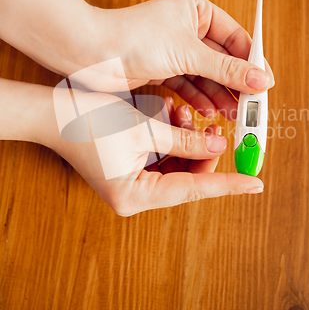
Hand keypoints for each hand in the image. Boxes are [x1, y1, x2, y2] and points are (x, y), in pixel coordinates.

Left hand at [0, 0, 273, 119]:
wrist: (91, 53)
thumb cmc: (133, 39)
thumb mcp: (188, 54)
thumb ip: (225, 69)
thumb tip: (260, 79)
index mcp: (196, 10)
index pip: (235, 36)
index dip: (251, 61)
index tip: (265, 82)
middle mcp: (186, 28)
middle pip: (221, 59)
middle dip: (235, 84)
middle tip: (250, 106)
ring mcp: (174, 49)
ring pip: (205, 75)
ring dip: (218, 95)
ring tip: (232, 115)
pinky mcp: (162, 68)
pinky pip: (188, 84)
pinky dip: (198, 99)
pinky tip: (208, 112)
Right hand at [48, 88, 263, 215]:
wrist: (53, 113)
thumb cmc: (89, 121)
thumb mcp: (144, 129)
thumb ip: (186, 141)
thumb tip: (218, 145)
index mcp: (135, 195)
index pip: (193, 190)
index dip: (227, 185)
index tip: (254, 183)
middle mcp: (134, 195)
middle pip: (187, 178)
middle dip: (202, 151)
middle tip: (214, 127)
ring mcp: (132, 183)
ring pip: (177, 166)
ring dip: (186, 140)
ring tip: (183, 113)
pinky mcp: (130, 168)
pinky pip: (162, 158)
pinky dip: (171, 139)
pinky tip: (172, 116)